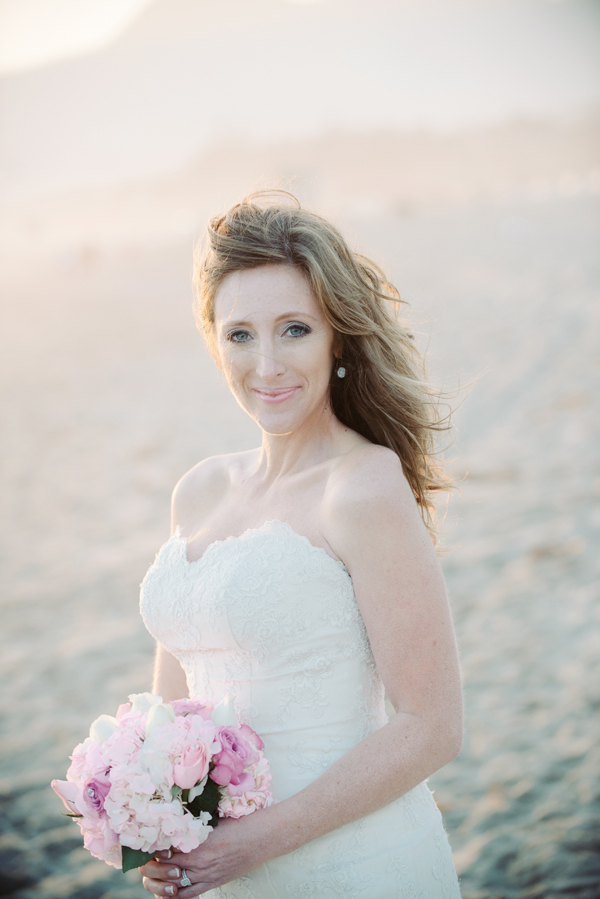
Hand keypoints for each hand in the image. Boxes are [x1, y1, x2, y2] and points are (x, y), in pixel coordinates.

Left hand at [139, 813, 269, 896]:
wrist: (261, 838)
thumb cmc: (238, 824)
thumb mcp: (212, 822)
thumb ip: (194, 827)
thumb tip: (176, 824)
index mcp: (197, 842)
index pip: (166, 849)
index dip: (154, 848)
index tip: (148, 843)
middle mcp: (199, 861)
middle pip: (166, 868)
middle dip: (154, 865)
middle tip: (146, 860)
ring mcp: (206, 875)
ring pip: (175, 883)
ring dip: (162, 880)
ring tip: (155, 874)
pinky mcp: (213, 883)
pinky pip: (189, 895)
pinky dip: (176, 894)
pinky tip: (168, 891)